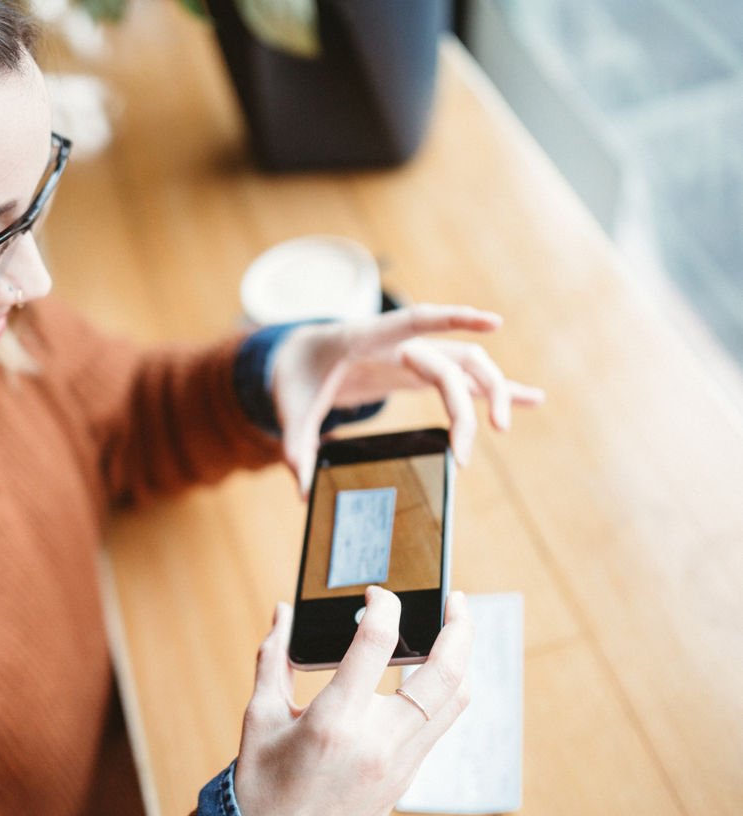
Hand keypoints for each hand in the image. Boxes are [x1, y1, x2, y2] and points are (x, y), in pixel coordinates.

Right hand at [234, 588, 472, 815]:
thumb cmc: (262, 789)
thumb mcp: (259, 718)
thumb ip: (273, 659)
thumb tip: (283, 612)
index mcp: (334, 722)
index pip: (376, 644)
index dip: (383, 606)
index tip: (376, 593)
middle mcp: (377, 743)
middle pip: (443, 674)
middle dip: (460, 628)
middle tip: (456, 598)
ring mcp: (400, 764)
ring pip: (456, 702)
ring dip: (463, 660)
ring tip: (456, 631)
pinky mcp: (407, 779)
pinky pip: (441, 726)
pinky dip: (446, 692)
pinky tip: (432, 675)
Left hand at [269, 304, 544, 493]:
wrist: (300, 356)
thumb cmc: (297, 374)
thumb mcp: (288, 407)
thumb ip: (295, 445)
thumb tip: (301, 490)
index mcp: (367, 338)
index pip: (416, 322)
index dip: (454, 319)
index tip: (493, 321)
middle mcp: (400, 343)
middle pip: (450, 362)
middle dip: (465, 405)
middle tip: (464, 454)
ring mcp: (415, 355)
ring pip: (468, 365)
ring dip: (492, 392)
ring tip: (504, 428)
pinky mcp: (422, 371)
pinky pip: (466, 379)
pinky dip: (497, 388)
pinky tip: (532, 398)